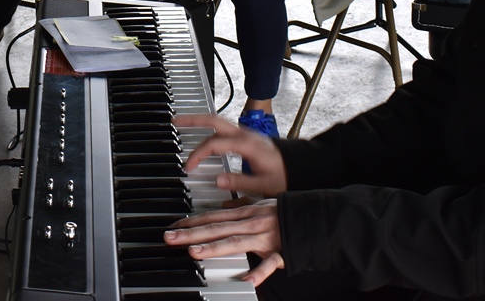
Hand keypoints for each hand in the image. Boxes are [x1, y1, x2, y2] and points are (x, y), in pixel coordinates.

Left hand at [164, 198, 284, 286]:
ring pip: (235, 242)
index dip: (191, 222)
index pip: (213, 217)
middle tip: (170, 237)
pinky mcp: (280, 251)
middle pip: (216, 228)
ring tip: (194, 253)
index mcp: (245, 214)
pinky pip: (269, 263)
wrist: (315, 217)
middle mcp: (251, 223)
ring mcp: (264, 237)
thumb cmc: (287, 213)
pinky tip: (247, 280)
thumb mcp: (261, 204)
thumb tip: (223, 208)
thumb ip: (241, 207)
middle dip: (191, 233)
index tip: (173, 226)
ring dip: (214, 247)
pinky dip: (259, 272)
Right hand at [177, 112, 288, 197]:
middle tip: (175, 121)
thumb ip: (239, 183)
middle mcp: (245, 135)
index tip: (189, 167)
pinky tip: (205, 134)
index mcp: (246, 144)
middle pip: (214, 121)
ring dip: (201, 121)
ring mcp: (246, 134)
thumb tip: (217, 180)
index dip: (198, 154)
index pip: (214, 144)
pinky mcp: (248, 138)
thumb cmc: (285, 176)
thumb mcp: (263, 185)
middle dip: (193, 120)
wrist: (302, 168)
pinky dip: (210, 128)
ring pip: (219, 121)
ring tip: (183, 123)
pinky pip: (224, 128)